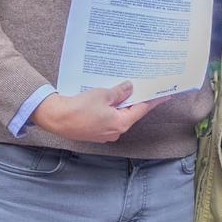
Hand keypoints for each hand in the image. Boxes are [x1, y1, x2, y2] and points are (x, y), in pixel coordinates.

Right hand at [32, 82, 163, 142]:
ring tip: (123, 89)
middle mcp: (115, 131)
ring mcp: (105, 133)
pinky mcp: (95, 132)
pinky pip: (108, 118)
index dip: (153, 100)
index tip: (165, 95)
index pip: (142, 109)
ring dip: (121, 104)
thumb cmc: (79, 108)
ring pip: (118, 115)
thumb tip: (130, 88)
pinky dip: (110, 109)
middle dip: (135, 100)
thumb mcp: (103, 94)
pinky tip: (108, 99)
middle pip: (131, 113)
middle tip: (143, 87)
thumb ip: (119, 92)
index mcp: (121, 123)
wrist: (57, 118)